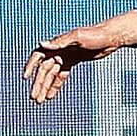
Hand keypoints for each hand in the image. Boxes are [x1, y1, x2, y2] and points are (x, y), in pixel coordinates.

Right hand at [22, 10, 136, 103]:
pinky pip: (61, 76)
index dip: (30, 66)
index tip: (25, 77)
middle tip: (34, 98)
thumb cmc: (95, 35)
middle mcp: (59, 50)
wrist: (111, 37)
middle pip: (44, 70)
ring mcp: (66, 57)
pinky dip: (56, 85)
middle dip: (39, 84)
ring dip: (45, 87)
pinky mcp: (73, 62)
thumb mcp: (78, 37)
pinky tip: (51, 96)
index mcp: (58, 44)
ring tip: (40, 101)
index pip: (38, 55)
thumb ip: (61, 42)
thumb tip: (42, 44)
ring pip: (51, 75)